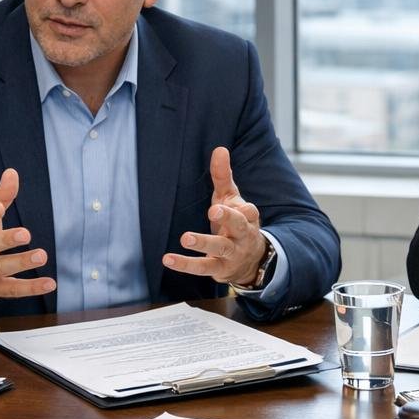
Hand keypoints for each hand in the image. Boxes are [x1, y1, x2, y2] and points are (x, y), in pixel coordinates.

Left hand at [163, 146, 267, 285]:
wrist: (251, 260)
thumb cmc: (237, 222)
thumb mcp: (231, 199)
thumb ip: (223, 176)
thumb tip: (220, 149)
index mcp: (247, 217)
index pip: (248, 211)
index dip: (240, 208)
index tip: (226, 202)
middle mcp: (243, 235)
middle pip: (239, 226)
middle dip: (228, 218)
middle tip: (214, 211)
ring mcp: (231, 253)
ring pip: (220, 248)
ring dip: (203, 243)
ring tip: (186, 238)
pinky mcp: (219, 269)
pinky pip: (202, 268)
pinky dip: (185, 264)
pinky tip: (167, 259)